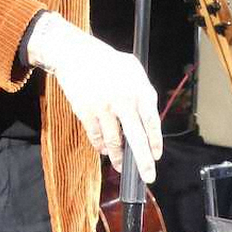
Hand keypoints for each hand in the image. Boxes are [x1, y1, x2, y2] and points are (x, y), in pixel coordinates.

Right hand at [26, 13, 161, 182]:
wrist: (75, 54)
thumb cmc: (108, 62)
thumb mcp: (133, 70)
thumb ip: (145, 93)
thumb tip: (151, 121)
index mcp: (138, 89)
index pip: (152, 122)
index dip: (155, 142)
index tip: (156, 156)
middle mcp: (123, 100)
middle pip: (136, 139)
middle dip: (143, 162)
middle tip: (148, 177)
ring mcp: (103, 107)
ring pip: (113, 142)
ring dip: (118, 157)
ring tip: (120, 165)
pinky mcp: (85, 112)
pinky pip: (96, 137)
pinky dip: (100, 146)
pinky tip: (103, 149)